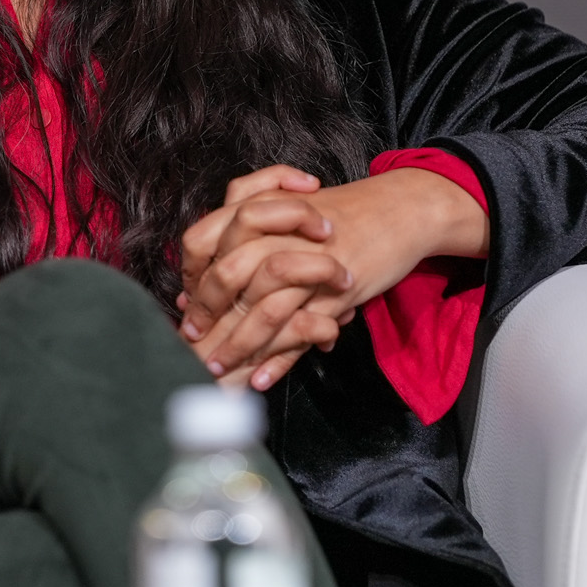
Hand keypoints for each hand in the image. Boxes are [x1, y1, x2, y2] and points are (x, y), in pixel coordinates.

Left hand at [178, 163, 487, 389]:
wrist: (401, 208)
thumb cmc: (343, 212)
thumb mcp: (288, 209)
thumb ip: (245, 234)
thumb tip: (198, 280)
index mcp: (262, 208)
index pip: (204, 238)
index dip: (189, 274)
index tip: (185, 304)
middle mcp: (280, 233)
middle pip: (228, 273)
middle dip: (207, 313)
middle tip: (194, 341)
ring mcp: (310, 263)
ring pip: (263, 306)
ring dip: (237, 343)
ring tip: (219, 370)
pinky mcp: (337, 290)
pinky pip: (301, 328)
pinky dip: (279, 358)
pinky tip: (260, 378)